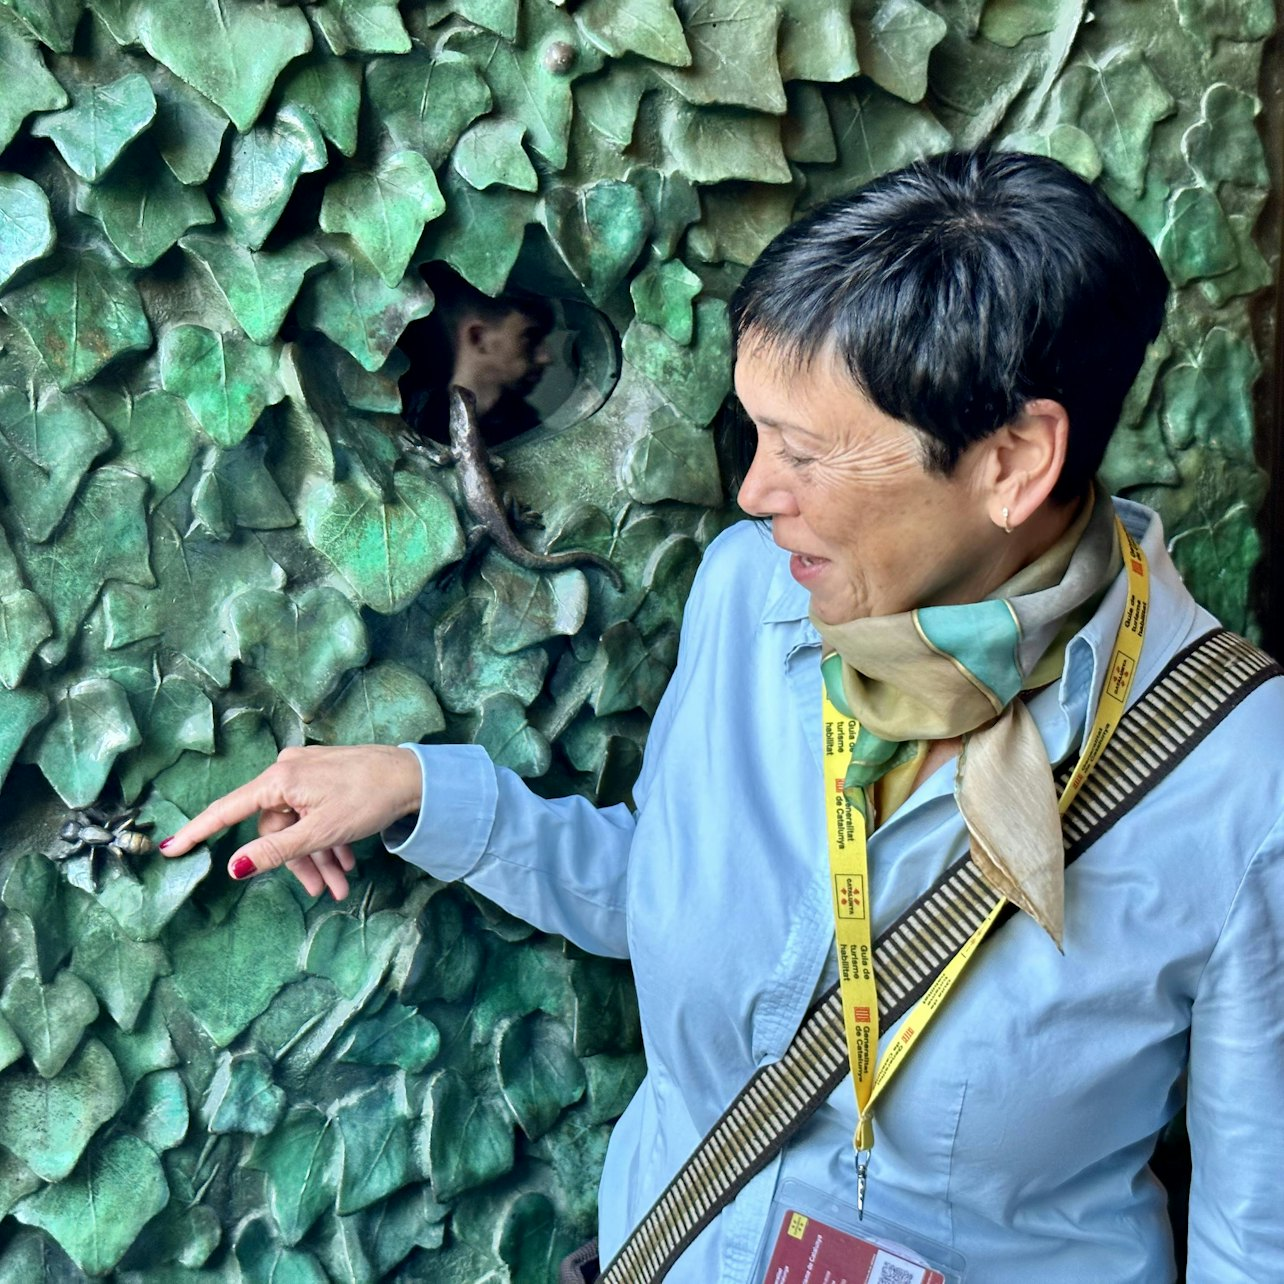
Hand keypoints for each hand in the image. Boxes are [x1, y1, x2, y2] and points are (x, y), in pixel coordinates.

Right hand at [159, 745, 422, 900]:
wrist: (415, 777)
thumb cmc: (369, 799)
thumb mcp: (320, 832)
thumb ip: (275, 851)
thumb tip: (234, 867)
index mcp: (279, 779)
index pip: (227, 810)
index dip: (198, 831)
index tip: (169, 848)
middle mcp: (288, 770)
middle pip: (274, 827)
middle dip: (298, 863)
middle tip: (322, 892)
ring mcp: (307, 771)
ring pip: (298, 824)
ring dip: (318, 857)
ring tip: (341, 885)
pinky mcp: (325, 776)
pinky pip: (314, 813)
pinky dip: (327, 839)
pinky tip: (348, 862)